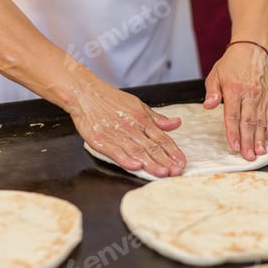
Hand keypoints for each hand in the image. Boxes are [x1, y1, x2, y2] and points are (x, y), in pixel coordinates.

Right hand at [68, 80, 185, 177]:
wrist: (85, 94)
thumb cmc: (112, 100)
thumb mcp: (139, 105)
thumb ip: (157, 118)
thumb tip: (176, 123)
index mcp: (143, 120)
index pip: (162, 138)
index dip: (173, 151)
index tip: (182, 162)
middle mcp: (132, 128)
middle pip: (152, 147)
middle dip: (165, 161)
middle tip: (176, 172)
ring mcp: (116, 135)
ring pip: (137, 151)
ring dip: (150, 163)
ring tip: (161, 173)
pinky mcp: (101, 140)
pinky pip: (115, 152)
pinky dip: (125, 160)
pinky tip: (135, 167)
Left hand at [203, 42, 267, 160]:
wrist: (250, 50)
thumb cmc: (231, 64)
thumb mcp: (215, 75)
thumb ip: (212, 92)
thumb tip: (208, 106)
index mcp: (234, 90)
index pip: (233, 116)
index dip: (233, 133)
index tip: (234, 146)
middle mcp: (249, 94)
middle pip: (248, 122)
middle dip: (248, 141)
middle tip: (248, 157)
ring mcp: (261, 96)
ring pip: (261, 120)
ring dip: (260, 138)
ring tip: (259, 152)